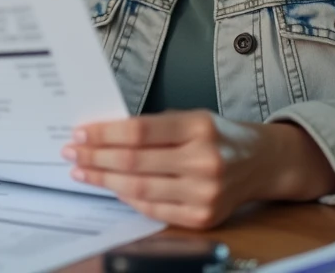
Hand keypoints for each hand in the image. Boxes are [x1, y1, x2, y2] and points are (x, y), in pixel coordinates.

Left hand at [62, 111, 334, 228]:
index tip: (80, 133)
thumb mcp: (192, 117)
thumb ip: (153, 127)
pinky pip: (154, 210)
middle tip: (72, 152)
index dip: (104, 134)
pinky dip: (128, 199)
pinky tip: (112, 187)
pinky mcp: (204, 217)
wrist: (262, 162)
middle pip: (135, 161)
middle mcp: (205, 160)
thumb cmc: (219, 135)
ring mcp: (205, 193)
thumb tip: (103, 135)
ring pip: (140, 189)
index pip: (139, 132)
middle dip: (96, 157)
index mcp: (199, 127)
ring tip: (83, 171)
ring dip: (104, 180)